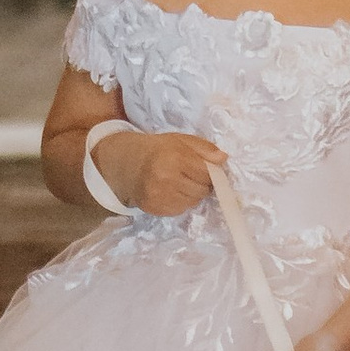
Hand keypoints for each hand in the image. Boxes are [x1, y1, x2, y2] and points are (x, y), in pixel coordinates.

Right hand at [106, 129, 223, 217]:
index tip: (205, 169)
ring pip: (193, 202)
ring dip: (192, 194)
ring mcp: (159, 196)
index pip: (207, 173)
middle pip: (202, 190)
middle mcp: (166, 178)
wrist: (126, 164)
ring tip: (181, 183)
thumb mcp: (180, 140)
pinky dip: (181, 202)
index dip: (211, 172)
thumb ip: (204, 148)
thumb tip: (223, 159)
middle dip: (202, 184)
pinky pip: (180, 209)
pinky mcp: (155, 208)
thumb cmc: (157, 150)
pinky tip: (171, 191)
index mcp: (174, 157)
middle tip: (192, 176)